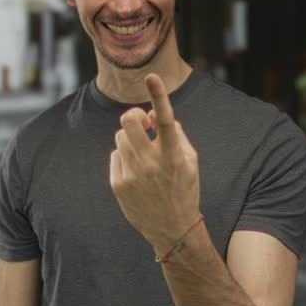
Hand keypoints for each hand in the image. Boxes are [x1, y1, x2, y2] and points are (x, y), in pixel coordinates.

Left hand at [110, 73, 200, 252]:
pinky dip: (124, 158)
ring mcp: (133, 174)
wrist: (173, 229)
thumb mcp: (190, 161)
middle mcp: (152, 163)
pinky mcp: (119, 185)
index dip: (159, 95)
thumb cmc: (184, 189)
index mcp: (174, 155)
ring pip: (120, 137)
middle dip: (133, 117)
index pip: (166, 119)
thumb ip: (176, 134)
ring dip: (130, 139)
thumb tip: (153, 113)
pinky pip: (115, 156)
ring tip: (142, 155)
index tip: (151, 76)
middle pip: (129, 121)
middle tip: (141, 124)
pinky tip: (136, 173)